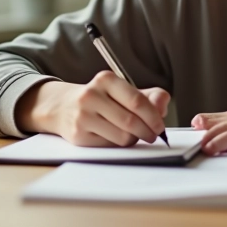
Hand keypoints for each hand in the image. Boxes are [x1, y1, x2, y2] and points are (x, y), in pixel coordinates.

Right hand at [17, 71, 169, 146]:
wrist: (62, 107)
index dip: (154, 117)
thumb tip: (163, 103)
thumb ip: (148, 96)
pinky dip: (118, 145)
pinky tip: (116, 137)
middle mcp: (92, 95)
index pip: (137, 101)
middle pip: (131, 121)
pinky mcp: (78, 135)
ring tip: (133, 135)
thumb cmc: (100, 99)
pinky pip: (109, 146)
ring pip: (122, 137)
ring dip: (133, 139)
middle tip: (153, 135)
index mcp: (106, 80)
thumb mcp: (122, 91)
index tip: (160, 126)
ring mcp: (83, 116)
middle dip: (148, 131)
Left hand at [192, 106, 226, 154]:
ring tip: (192, 150)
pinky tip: (208, 150)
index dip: (201, 126)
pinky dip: (213, 145)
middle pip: (208, 122)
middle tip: (184, 141)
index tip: (191, 132)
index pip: (213, 119)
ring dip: (202, 141)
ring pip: (212, 131)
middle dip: (196, 132)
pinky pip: (222, 139)